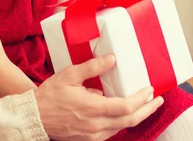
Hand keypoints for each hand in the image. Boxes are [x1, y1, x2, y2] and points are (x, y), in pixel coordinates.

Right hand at [34, 54, 163, 140]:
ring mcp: (93, 135)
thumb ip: (91, 68)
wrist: (35, 117)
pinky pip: (111, 132)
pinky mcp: (89, 139)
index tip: (150, 90)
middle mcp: (96, 125)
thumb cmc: (50, 96)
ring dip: (136, 116)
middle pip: (130, 120)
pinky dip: (122, 122)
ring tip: (144, 105)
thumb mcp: (69, 76)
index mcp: (92, 108)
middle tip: (158, 100)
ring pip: (122, 127)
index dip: (142, 100)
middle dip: (147, 110)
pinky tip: (123, 113)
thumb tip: (111, 59)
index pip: (126, 107)